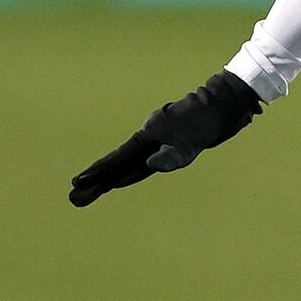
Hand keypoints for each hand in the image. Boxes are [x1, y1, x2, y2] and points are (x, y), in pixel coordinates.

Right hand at [70, 71, 263, 206]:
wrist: (226, 102)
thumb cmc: (210, 121)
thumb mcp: (195, 141)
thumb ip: (174, 155)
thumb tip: (149, 166)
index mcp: (150, 135)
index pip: (119, 159)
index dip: (99, 173)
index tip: (78, 184)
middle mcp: (148, 137)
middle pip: (117, 164)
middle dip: (96, 182)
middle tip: (74, 199)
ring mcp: (156, 139)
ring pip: (129, 163)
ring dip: (110, 178)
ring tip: (90, 192)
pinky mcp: (167, 142)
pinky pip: (142, 161)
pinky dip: (130, 172)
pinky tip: (124, 178)